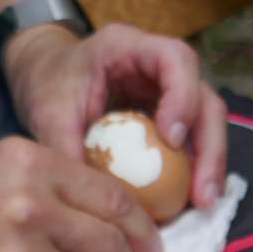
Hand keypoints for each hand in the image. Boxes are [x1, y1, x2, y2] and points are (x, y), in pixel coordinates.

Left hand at [1, 22, 227, 210]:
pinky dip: (194, 174)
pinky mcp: (170, 121)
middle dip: (210, 148)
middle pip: (205, 100)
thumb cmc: (47, 85)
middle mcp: (159, 69)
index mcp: (128, 47)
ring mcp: (169, 95)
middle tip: (203, 194)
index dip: (183, 98)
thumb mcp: (49, 113)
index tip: (172, 140)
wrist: (43, 78)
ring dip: (209, 166)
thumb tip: (92, 200)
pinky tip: (189, 203)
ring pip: (207, 125)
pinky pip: (193, 146)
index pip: (175, 60)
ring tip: (202, 204)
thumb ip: (68, 148)